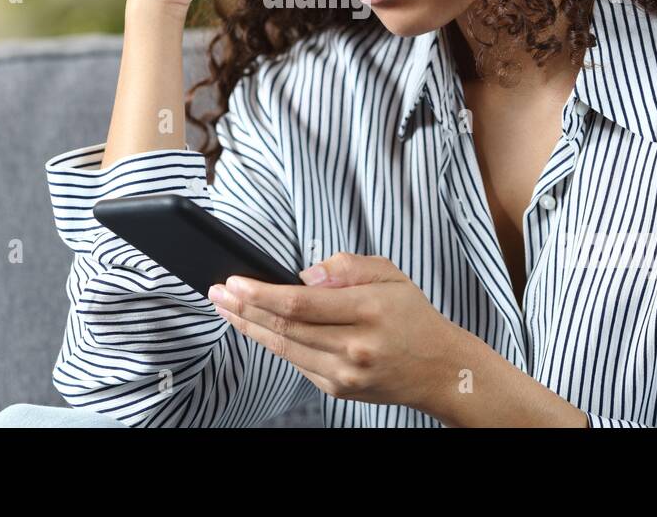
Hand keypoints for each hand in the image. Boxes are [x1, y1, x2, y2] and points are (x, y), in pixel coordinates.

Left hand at [206, 252, 466, 414]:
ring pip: (284, 348)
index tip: (235, 281)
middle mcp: (355, 347)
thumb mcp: (389, 274)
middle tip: (217, 292)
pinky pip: (296, 362)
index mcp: (369, 311)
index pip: (301, 303)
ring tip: (226, 308)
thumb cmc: (412, 316)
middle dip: (244, 308)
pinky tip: (256, 327)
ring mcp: (345, 373)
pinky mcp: (338, 389)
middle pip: (285, 327)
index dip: (261, 293)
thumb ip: (347, 267)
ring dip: (249, 327)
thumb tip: (304, 274)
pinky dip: (273, 343)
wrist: (439, 369)